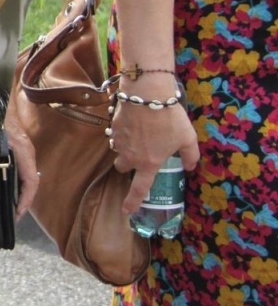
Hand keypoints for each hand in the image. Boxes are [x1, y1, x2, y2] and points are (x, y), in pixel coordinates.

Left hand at [4, 117, 39, 218]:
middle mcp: (27, 154)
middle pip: (30, 183)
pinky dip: (14, 183)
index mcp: (24, 153)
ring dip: (18, 194)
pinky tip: (3, 190)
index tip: (17, 214)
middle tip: (10, 218)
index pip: (31, 182)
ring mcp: (23, 152)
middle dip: (22, 202)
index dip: (25, 200)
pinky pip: (20, 171)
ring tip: (7, 208)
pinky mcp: (17, 149)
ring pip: (25, 177)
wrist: (0, 99)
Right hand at [109, 73, 199, 214]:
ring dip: (125, 149)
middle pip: (123, 167)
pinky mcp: (113, 126)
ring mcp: (119, 141)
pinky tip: (133, 123)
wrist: (147, 94)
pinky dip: (123, 134)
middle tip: (140, 156)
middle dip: (129, 165)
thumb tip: (191, 167)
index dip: (132, 202)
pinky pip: (116, 135)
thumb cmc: (169, 118)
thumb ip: (190, 155)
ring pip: (118, 150)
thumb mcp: (187, 138)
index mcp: (149, 164)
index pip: (139, 189)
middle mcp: (131, 156)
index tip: (125, 211)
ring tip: (138, 136)